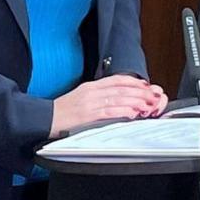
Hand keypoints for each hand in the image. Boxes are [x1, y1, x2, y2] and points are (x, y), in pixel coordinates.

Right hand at [49, 75, 167, 136]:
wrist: (45, 119)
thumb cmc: (63, 112)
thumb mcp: (81, 97)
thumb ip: (98, 96)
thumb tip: (117, 98)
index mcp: (90, 87)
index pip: (117, 80)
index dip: (134, 82)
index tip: (146, 85)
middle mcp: (92, 92)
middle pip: (122, 89)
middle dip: (141, 92)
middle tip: (153, 95)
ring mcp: (90, 103)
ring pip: (119, 99)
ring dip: (136, 101)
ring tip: (148, 104)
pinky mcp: (88, 115)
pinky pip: (110, 112)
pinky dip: (123, 112)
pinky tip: (133, 113)